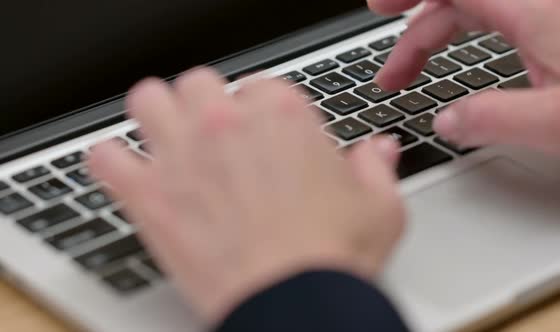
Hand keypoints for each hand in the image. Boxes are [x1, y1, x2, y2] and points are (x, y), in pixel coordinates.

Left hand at [88, 69, 404, 325]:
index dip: (261, 113)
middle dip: (206, 106)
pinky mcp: (148, 196)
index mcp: (283, 117)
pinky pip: (104, 157)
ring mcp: (182, 155)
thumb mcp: (378, 207)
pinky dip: (110, 161)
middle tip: (214, 135)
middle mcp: (226, 124)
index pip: (260, 87)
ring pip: (148, 100)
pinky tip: (127, 174)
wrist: (294, 304)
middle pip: (200, 83)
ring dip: (155, 114)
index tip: (263, 135)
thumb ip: (375, 168)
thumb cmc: (332, 258)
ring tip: (166, 139)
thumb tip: (378, 152)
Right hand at [368, 0, 559, 159]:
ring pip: (475, 8)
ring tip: (413, 67)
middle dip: (413, 34)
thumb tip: (445, 123)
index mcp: (532, 13)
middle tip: (392, 74)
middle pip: (455, 0)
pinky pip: (497, 15)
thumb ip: (495, 120)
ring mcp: (550, 13)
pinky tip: (460, 53)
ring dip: (435, 33)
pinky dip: (463, 30)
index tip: (378, 9)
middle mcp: (538, 5)